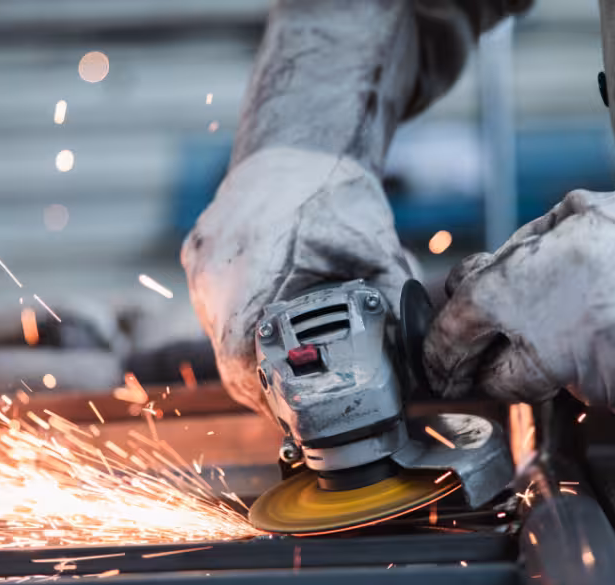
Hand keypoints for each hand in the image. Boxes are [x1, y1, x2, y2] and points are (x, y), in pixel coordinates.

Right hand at [182, 147, 413, 414]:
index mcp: (250, 275)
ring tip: (289, 363)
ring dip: (252, 355)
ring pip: (219, 335)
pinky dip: (242, 323)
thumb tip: (418, 368)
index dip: (268, 397)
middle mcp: (213, 273)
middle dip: (264, 383)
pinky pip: (214, 306)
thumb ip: (393, 310)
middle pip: (228, 358)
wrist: (298, 143)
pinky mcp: (197, 255)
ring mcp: (200, 264)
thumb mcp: (375, 253)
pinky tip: (271, 324)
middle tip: (300, 399)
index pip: (242, 365)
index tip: (294, 412)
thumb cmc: (334, 193)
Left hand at [423, 170, 614, 433]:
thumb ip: (511, 259)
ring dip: (586, 369)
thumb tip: (467, 287)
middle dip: (512, 366)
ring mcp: (602, 386)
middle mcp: (555, 343)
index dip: (442, 352)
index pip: (455, 335)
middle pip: (502, 382)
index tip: (442, 365)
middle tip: (545, 340)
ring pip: (570, 393)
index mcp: (524, 288)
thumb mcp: (569, 219)